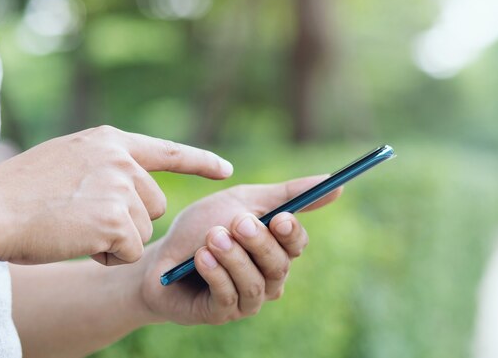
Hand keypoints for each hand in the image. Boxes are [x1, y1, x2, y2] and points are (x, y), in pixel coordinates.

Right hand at [0, 125, 231, 265]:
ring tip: (76, 227)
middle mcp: (121, 158)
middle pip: (155, 204)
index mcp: (110, 141)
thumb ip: (105, 165)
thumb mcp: (69, 159)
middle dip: (130, 221)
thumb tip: (136, 185)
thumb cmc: (21, 192)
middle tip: (86, 220)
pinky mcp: (116, 218)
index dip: (199, 161)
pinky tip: (77, 242)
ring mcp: (120, 186)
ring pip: (143, 230)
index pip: (167, 151)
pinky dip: (106, 255)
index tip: (225, 170)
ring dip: (116, 239)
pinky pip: (129, 250)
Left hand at [140, 175, 341, 324]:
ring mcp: (246, 299)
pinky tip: (201, 258)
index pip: (297, 244)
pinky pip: (228, 297)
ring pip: (256, 283)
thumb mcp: (242, 200)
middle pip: (279, 265)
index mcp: (275, 249)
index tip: (280, 217)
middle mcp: (267, 277)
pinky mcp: (221, 313)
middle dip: (259, 243)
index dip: (291, 232)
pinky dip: (216, 274)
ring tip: (212, 237)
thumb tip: (337, 185)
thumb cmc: (203, 226)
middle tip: (238, 222)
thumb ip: (287, 194)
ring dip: (234, 257)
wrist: (160, 255)